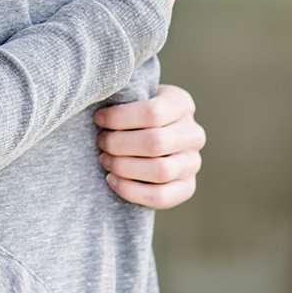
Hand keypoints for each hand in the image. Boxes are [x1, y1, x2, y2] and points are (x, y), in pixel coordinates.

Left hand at [93, 84, 204, 208]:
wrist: (150, 135)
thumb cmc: (134, 113)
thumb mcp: (135, 96)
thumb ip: (124, 96)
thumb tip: (101, 103)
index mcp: (182, 104)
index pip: (152, 112)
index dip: (119, 117)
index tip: (98, 119)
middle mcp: (193, 134)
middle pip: (155, 143)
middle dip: (119, 144)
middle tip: (100, 142)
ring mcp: (193, 162)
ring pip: (160, 171)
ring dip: (124, 167)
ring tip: (104, 159)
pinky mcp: (187, 187)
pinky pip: (160, 196)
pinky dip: (131, 191)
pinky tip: (111, 180)